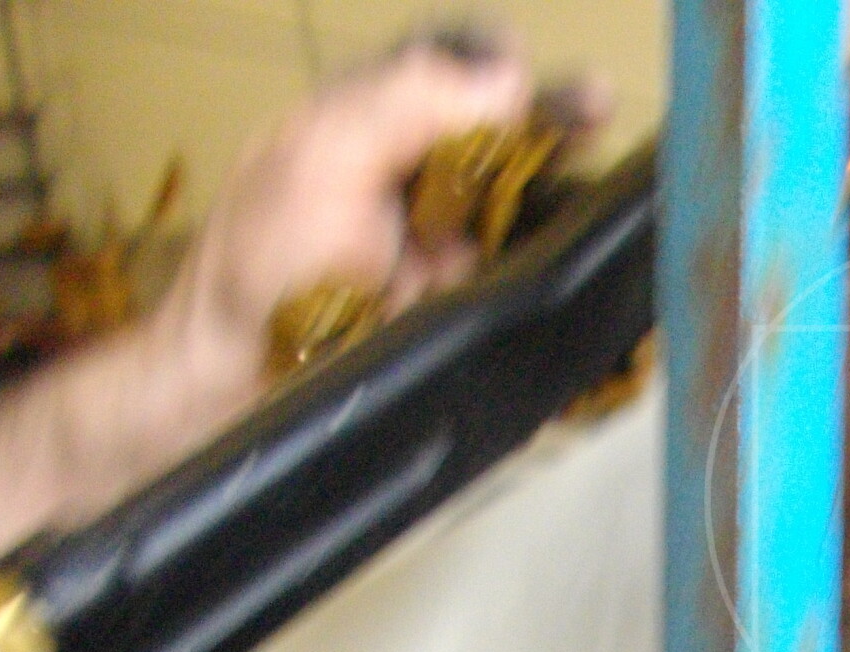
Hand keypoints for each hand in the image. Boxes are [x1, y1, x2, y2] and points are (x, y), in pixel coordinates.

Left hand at [0, 39, 608, 544]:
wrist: (239, 385)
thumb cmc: (260, 268)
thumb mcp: (324, 157)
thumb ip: (408, 102)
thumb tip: (508, 78)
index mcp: (370, 121)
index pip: (451, 72)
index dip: (502, 68)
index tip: (540, 80)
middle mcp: (408, 176)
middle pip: (503, 134)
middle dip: (555, 125)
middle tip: (597, 117)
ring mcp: (436, 244)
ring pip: (521, 204)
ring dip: (565, 197)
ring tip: (611, 193)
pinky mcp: (455, 306)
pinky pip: (519, 277)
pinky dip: (555, 268)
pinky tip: (592, 258)